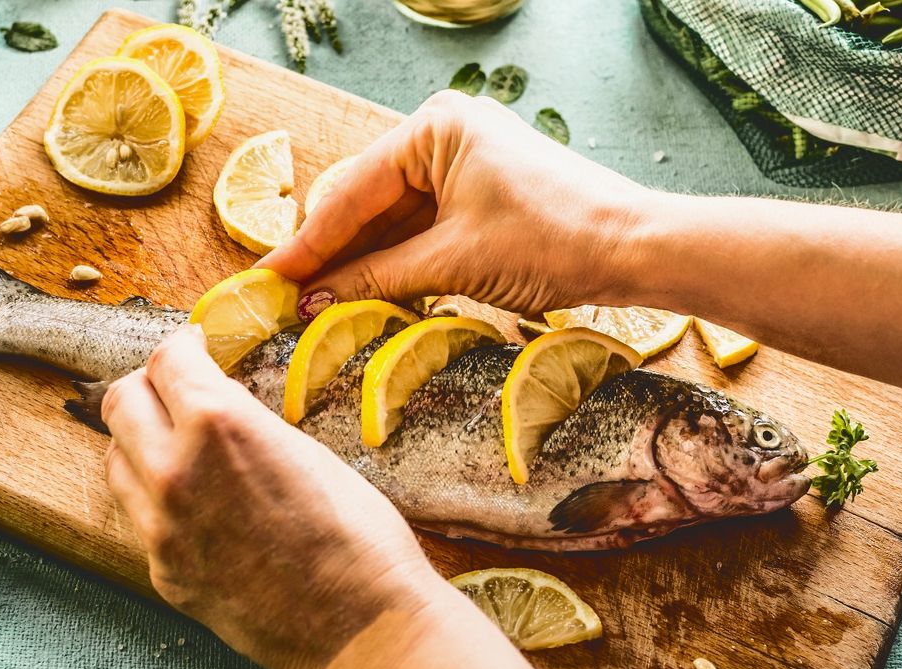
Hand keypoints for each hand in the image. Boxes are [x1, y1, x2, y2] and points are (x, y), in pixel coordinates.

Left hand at [100, 325, 443, 668]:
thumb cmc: (358, 537)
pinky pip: (138, 515)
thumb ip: (245, 420)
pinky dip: (155, 495)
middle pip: (120, 402)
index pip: (166, 359)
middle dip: (148, 385)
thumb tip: (217, 401)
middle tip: (177, 387)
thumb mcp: (304, 450)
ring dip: (140, 440)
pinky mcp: (163, 571)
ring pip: (115, 459)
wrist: (360, 629)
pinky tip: (195, 500)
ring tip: (179, 443)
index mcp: (216, 424)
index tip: (193, 347)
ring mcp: (160, 527)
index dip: (182, 345)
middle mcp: (172, 470)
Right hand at [257, 89, 652, 314]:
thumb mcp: (454, 261)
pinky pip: (422, 230)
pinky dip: (396, 265)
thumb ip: (378, 279)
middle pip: (366, 204)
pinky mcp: (479, 195)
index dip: (307, 245)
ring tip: (313, 308)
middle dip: (330, 256)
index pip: (351, 193)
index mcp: (433, 128)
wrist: (636, 248)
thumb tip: (314, 301)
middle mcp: (443, 136)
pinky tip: (363, 296)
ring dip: (360, 266)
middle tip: (283, 302)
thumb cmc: (553, 239)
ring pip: (392, 222)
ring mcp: (462, 165)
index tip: (265, 282)